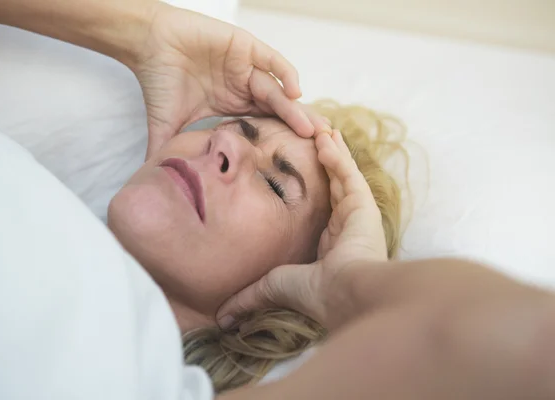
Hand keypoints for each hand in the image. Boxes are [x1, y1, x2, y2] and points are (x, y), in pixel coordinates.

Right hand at [134, 3, 329, 156]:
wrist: (147, 43)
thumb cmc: (158, 81)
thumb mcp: (166, 125)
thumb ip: (165, 152)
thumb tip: (153, 183)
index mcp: (232, 105)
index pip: (264, 126)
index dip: (281, 141)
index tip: (297, 163)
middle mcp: (243, 87)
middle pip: (278, 110)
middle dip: (298, 127)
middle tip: (319, 148)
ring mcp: (246, 67)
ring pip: (277, 90)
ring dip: (293, 108)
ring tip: (310, 128)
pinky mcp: (245, 47)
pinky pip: (271, 60)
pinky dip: (284, 73)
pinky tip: (295, 90)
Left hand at [216, 129, 387, 329]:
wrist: (344, 295)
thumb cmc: (314, 294)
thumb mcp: (272, 287)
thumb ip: (249, 297)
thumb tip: (221, 319)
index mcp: (330, 243)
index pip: (320, 207)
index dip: (309, 187)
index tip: (296, 171)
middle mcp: (346, 226)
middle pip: (333, 185)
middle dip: (322, 162)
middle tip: (310, 141)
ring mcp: (357, 214)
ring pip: (342, 174)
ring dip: (331, 152)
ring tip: (319, 130)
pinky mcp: (364, 205)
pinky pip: (348, 173)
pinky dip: (337, 155)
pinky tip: (324, 138)